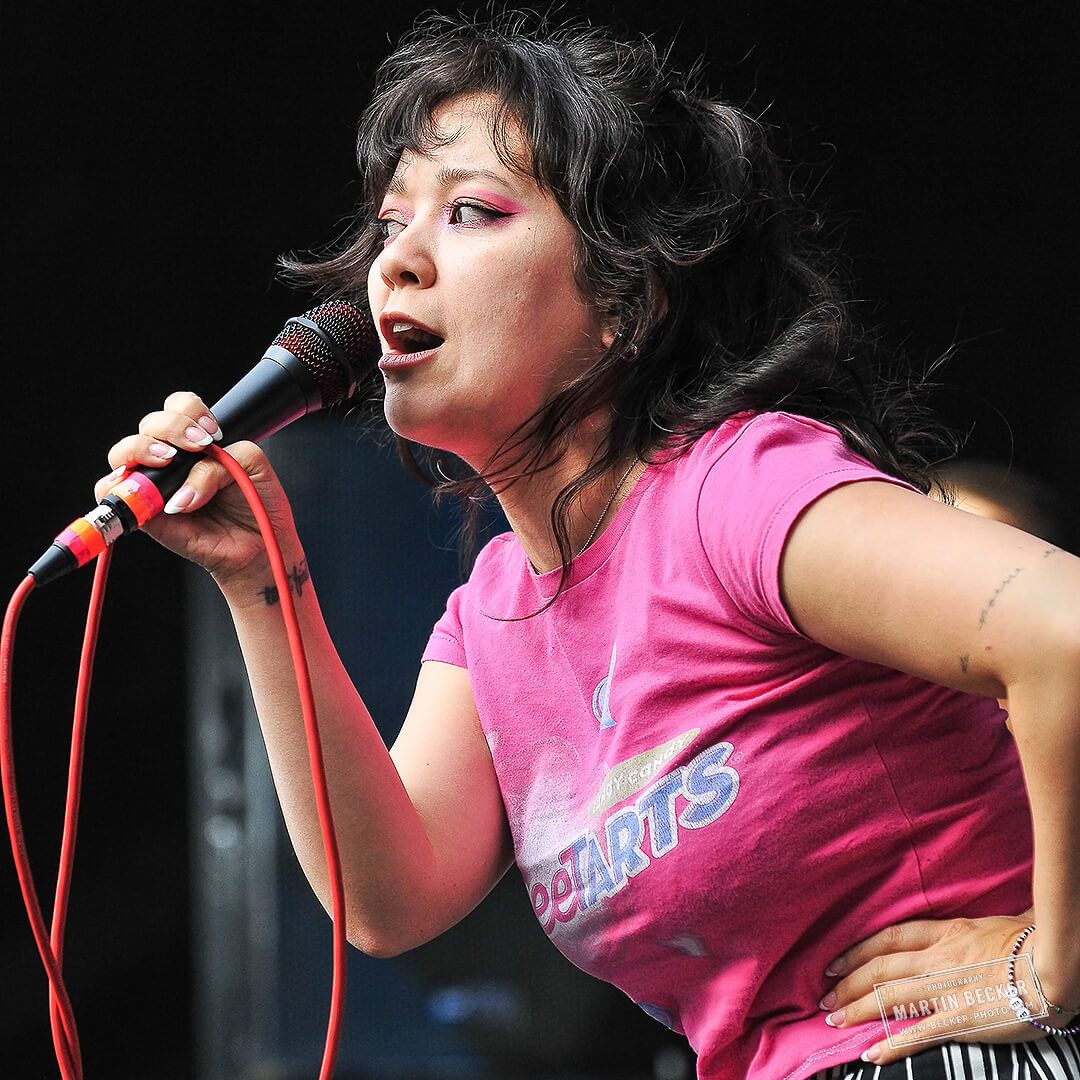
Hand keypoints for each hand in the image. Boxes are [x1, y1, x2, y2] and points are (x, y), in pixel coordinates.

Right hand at [96, 391, 297, 589]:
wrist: (259, 544)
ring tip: (172, 463)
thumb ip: (220, 461)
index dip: (189, 409)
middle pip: (150, 424)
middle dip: (172, 427)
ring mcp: (153, 483)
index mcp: (196, 441)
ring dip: (144, 449)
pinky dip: (117, 485)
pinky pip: (109, 492)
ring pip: (122, 451)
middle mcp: (172, 459)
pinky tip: (148, 489)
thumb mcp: (250, 466)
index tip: (212, 431)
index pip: (178, 407)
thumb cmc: (256, 503)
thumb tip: (182, 490)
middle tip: (199, 444)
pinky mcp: (143, 512)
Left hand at [820, 915, 1045, 1065]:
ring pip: (888, 998)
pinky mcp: (960, 1019)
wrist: (1054, 966)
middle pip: (879, 968)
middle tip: (823, 997)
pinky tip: (870, 1053)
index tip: (835, 961)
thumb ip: (971, 929)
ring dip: (856, 1009)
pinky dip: (890, 1044)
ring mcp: (946, 989)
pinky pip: (917, 1033)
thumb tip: (975, 927)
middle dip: (847, 983)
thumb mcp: (993, 922)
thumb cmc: (1033, 941)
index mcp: (945, 933)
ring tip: (833, 1021)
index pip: (888, 937)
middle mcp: (937, 958)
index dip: (857, 950)